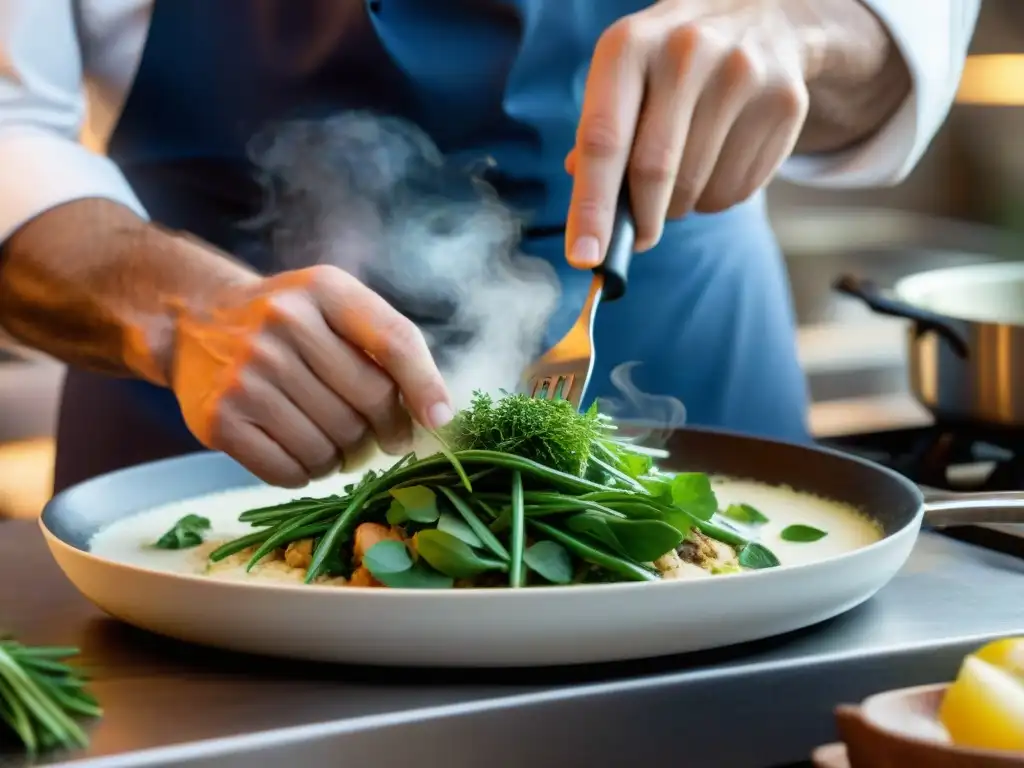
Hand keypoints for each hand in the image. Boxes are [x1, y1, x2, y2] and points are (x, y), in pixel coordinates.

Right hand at [171, 262, 451, 486]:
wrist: (194, 321)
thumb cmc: (287, 320)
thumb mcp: (336, 305)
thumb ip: (387, 343)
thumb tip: (435, 415)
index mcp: (325, 290)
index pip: (394, 341)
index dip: (425, 386)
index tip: (441, 421)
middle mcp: (283, 324)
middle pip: (369, 403)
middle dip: (383, 431)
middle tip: (378, 437)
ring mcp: (247, 374)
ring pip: (331, 445)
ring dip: (343, 457)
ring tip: (332, 441)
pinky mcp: (219, 420)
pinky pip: (290, 471)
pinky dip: (306, 473)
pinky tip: (299, 451)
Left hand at [565, 0, 891, 264]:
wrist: (760, 15)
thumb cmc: (669, 63)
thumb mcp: (624, 76)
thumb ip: (598, 137)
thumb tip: (587, 214)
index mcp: (630, 45)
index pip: (603, 140)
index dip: (591, 207)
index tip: (585, 258)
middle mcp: (686, 51)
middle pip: (654, 171)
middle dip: (640, 220)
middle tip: (636, 236)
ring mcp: (742, 74)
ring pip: (697, 188)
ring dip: (680, 207)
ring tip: (682, 175)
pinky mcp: (784, 102)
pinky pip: (736, 190)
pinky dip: (716, 198)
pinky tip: (718, 161)